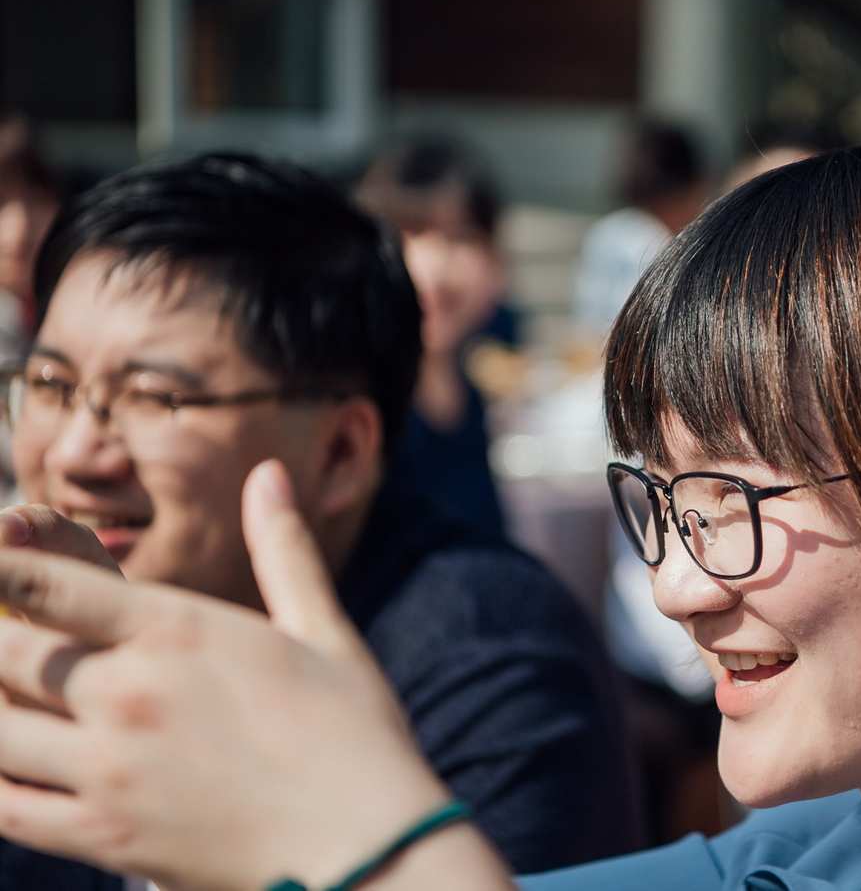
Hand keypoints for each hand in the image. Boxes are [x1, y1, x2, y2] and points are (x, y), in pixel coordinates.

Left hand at [0, 461, 479, 889]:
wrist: (367, 844)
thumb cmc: (354, 731)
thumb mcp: (323, 629)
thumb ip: (283, 548)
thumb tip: (270, 473)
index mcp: (180, 631)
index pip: (47, 584)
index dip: (1, 564)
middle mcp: (130, 692)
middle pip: (5, 650)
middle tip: (8, 629)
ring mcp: (109, 769)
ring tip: (13, 696)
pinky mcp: (103, 837)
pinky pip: (4, 805)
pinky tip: (6, 761)